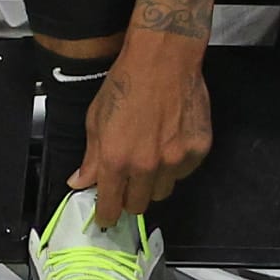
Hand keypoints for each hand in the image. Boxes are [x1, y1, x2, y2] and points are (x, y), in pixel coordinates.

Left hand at [72, 40, 211, 222]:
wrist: (163, 60)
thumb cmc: (124, 84)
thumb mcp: (96, 119)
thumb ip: (91, 157)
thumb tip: (80, 182)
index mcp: (117, 159)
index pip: (112, 205)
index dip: (107, 215)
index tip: (105, 219)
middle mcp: (148, 165)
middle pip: (140, 204)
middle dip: (130, 198)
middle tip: (127, 182)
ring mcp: (177, 160)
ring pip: (164, 190)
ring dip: (154, 182)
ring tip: (149, 155)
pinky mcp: (199, 150)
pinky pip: (184, 172)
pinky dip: (175, 165)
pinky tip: (169, 142)